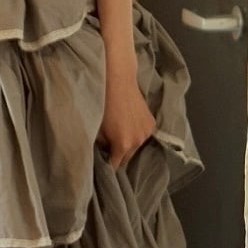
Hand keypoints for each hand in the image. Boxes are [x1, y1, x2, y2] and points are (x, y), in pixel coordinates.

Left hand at [97, 46, 154, 171]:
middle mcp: (138, 141)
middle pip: (126, 157)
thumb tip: (102, 150)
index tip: (101, 165)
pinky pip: (142, 135)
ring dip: (128, 144)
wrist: (118, 81)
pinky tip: (127, 126)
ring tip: (118, 135)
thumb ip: (100, 144)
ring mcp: (147, 132)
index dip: (107, 166)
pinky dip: (135, 134)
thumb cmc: (102, 103)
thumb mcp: (96, 127)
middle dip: (117, 155)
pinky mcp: (152, 123)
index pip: (115, 165)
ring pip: (136, 146)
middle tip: (107, 148)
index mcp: (123, 144)